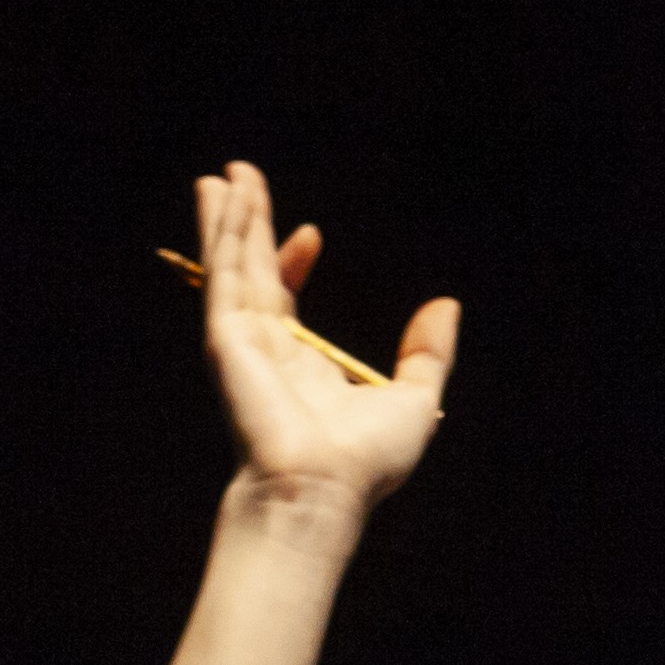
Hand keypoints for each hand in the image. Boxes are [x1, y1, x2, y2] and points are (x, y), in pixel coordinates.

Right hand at [193, 159, 458, 516]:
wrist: (322, 488)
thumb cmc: (363, 461)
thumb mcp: (413, 398)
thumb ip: (428, 352)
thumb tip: (446, 305)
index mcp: (300, 364)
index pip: (284, 298)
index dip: (293, 260)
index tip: (310, 234)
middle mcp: (264, 348)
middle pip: (251, 268)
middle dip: (245, 224)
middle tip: (236, 178)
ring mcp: (241, 340)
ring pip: (231, 264)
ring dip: (225, 218)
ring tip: (218, 176)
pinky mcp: (227, 337)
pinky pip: (224, 274)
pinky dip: (221, 235)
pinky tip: (221, 200)